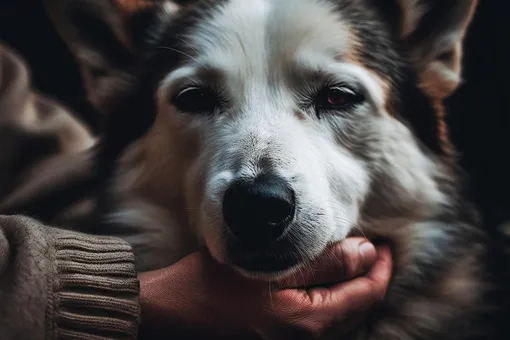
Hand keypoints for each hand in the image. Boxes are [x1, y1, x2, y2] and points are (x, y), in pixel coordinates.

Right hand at [138, 238, 392, 338]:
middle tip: (371, 244)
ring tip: (352, 255)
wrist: (172, 313)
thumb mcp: (270, 265)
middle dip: (370, 275)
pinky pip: (323, 319)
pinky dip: (332, 295)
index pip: (367, 294)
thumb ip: (324, 261)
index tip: (384, 242)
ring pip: (343, 314)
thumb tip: (367, 251)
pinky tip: (325, 275)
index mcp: (309, 322)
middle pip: (359, 307)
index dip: (382, 267)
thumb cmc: (213, 285)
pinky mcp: (282, 337)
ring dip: (353, 285)